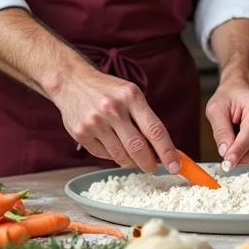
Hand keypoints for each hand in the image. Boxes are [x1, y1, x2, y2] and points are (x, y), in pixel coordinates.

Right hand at [52, 70, 179, 173]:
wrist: (71, 82)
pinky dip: (113, 156)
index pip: (155, 130)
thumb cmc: (107, 90)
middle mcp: (113, 109)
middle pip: (138, 148)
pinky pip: (103, 155)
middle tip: (152, 167)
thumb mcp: (130, 94)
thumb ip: (145, 119)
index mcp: (131, 96)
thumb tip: (162, 149)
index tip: (176, 166)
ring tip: (133, 158)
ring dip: (132, 162)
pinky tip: (113, 146)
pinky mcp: (81, 133)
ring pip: (121, 156)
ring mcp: (95, 122)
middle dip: (149, 163)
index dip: (167, 152)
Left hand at [205, 81, 248, 170]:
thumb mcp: (216, 110)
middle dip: (243, 156)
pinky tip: (245, 146)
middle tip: (227, 159)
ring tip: (235, 148)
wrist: (240, 88)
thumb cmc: (228, 96)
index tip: (227, 164)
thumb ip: (220, 131)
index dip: (238, 152)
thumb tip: (225, 153)